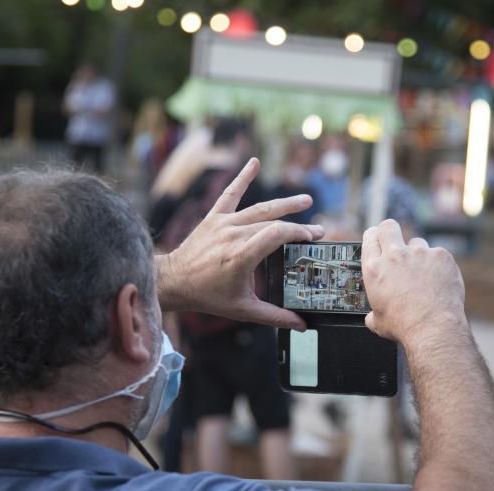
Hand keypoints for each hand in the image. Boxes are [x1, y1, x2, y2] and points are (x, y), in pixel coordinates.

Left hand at [160, 158, 322, 329]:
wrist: (174, 281)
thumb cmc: (207, 296)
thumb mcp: (243, 309)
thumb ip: (274, 316)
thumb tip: (301, 325)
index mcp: (241, 256)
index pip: (276, 235)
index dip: (298, 234)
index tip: (312, 238)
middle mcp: (233, 235)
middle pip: (273, 223)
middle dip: (298, 225)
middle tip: (319, 229)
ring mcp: (223, 224)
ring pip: (259, 208)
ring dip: (284, 203)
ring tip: (305, 200)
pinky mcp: (214, 218)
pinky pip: (229, 194)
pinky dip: (242, 177)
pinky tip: (253, 162)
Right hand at [361, 220, 465, 344]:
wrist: (432, 328)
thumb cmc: (404, 326)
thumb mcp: (377, 321)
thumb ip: (373, 311)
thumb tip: (372, 316)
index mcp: (374, 270)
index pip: (369, 238)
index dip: (373, 237)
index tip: (377, 239)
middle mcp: (394, 256)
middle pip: (388, 226)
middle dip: (390, 231)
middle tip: (396, 241)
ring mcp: (419, 253)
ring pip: (417, 242)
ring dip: (418, 254)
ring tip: (423, 275)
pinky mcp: (441, 255)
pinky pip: (437, 254)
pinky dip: (438, 265)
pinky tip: (439, 281)